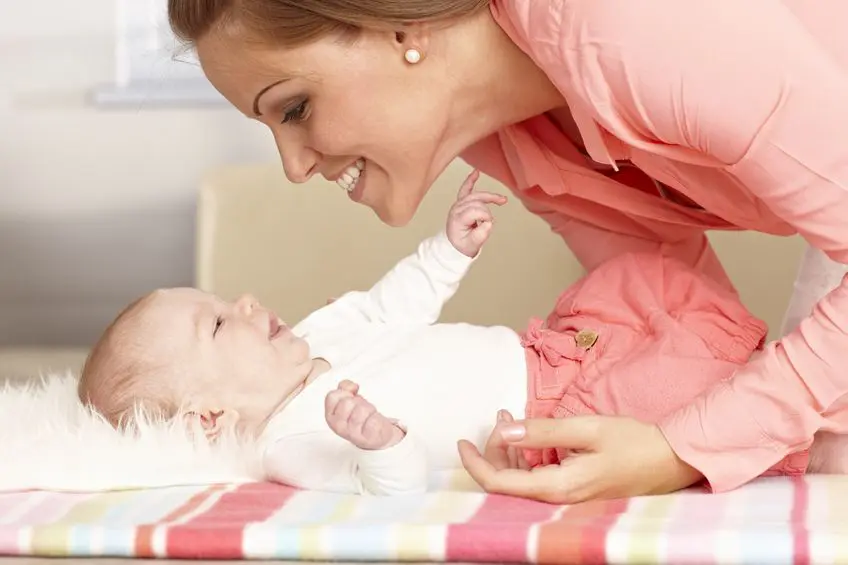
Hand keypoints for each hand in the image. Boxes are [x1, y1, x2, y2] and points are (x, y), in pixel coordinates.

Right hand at [325, 380, 403, 449]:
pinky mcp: (367, 438)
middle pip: (347, 402)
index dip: (344, 392)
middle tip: (361, 408)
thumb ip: (345, 387)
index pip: (332, 396)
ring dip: (368, 409)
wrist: (376, 433)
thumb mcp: (349, 398)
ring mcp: (352, 434)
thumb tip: (351, 386)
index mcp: (331, 416)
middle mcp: (338, 426)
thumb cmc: (361, 416)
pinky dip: (376, 418)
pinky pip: (372, 421)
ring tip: (368, 415)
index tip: (350, 396)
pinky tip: (373, 422)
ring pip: (361, 410)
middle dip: (358, 401)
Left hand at [446, 170, 506, 257]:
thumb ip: (481, 235)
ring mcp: (458, 204)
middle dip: (487, 212)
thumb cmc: (462, 245)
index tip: (487, 225)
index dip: (486, 217)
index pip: (476, 211)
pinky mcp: (461, 201)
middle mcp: (457, 209)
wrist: (454, 245)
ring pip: (477, 195)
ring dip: (490, 196)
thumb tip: (489, 223)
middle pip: (477, 203)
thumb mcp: (472, 245)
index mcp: (457, 219)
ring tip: (502, 199)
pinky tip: (476, 172)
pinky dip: (471, 180)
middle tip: (490, 222)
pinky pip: (466, 188)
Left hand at [457, 414, 702, 503]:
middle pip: (508, 481)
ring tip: (510, 416)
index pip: (499, 484)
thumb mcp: (587, 428)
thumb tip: (503, 431)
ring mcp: (566, 496)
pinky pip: (539, 475)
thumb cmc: (633, 443)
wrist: (672, 460)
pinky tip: (529, 431)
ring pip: (522, 477)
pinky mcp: (574, 489)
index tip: (462, 441)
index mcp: (558, 487)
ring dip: (511, 448)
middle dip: (495, 448)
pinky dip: (528, 452)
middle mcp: (558, 498)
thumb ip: (543, 431)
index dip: (475, 464)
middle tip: (501, 415)